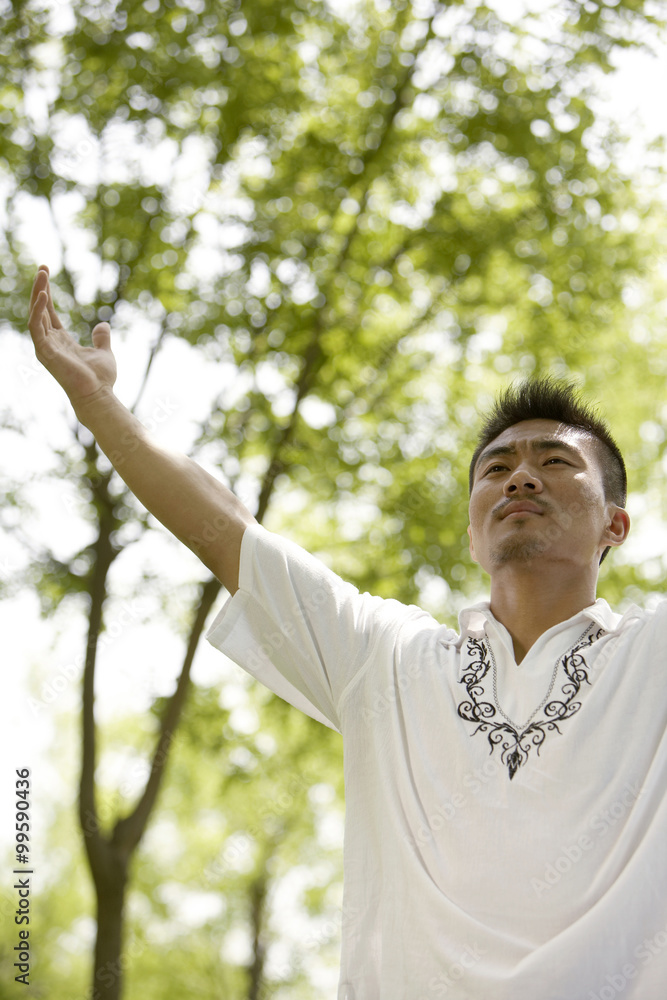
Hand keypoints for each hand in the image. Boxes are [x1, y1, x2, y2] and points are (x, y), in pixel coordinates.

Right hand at [28, 265, 117, 416]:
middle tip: (42, 267)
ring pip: (35, 314)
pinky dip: (38, 311)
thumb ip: (101, 338)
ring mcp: (45, 347)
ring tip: (42, 274)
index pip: (48, 312)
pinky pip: (36, 327)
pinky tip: (43, 295)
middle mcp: (50, 342)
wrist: (98, 395)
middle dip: (40, 287)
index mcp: (60, 341)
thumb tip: (102, 325)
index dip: (46, 293)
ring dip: (38, 293)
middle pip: (40, 309)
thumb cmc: (100, 378)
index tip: (46, 273)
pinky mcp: (44, 352)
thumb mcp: (103, 352)